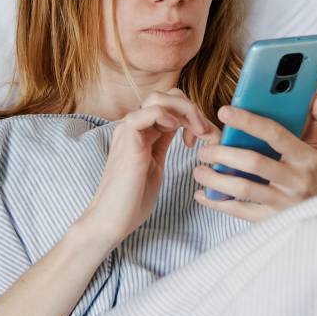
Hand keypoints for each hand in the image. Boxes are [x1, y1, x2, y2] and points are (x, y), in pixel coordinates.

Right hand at [77, 88, 221, 244]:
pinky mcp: (128, 141)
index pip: (170, 103)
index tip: (202, 138)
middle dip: (193, 110)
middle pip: (167, 96)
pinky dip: (167, 116)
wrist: (111, 220)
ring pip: (159, 99)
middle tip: (205, 134)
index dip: (192, 115)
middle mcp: (133, 125)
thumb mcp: (155, 164)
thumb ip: (163, 142)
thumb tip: (183, 127)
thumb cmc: (133, 198)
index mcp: (141, 130)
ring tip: (198, 134)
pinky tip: (177, 133)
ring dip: (187, 112)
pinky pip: (147, 113)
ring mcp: (129, 130)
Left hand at [192, 91, 316, 220]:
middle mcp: (296, 180)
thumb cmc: (311, 174)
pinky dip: (218, 204)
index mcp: (305, 157)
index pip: (275, 134)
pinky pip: (240, 212)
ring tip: (199, 171)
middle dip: (224, 154)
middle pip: (254, 163)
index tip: (223, 111)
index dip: (248, 121)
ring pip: (244, 189)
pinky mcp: (272, 220)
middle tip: (203, 150)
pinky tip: (202, 195)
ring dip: (216, 180)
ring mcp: (284, 202)